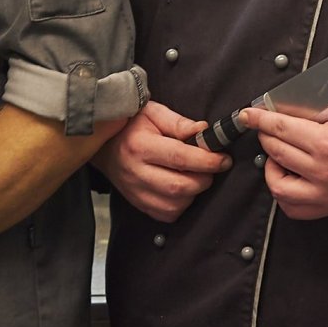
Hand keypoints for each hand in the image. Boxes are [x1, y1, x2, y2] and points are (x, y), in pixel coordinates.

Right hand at [94, 101, 229, 221]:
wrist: (103, 144)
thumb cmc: (131, 125)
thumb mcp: (153, 112)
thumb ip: (179, 122)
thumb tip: (204, 131)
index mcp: (140, 145)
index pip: (180, 158)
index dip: (207, 161)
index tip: (224, 159)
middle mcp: (136, 172)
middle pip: (178, 187)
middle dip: (204, 179)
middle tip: (212, 168)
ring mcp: (135, 191)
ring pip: (174, 205)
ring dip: (193, 194)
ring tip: (196, 177)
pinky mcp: (137, 203)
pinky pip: (165, 214)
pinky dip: (181, 206)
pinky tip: (183, 190)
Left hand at [241, 104, 327, 219]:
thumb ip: (307, 114)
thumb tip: (278, 111)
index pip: (281, 129)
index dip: (260, 119)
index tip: (248, 114)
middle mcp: (324, 172)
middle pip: (276, 152)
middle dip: (266, 136)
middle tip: (267, 127)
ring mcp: (326, 194)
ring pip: (278, 186)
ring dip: (272, 167)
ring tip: (280, 153)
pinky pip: (293, 208)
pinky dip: (284, 193)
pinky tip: (290, 176)